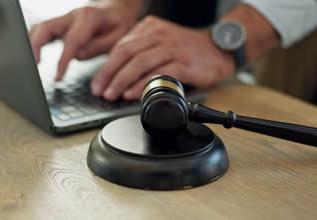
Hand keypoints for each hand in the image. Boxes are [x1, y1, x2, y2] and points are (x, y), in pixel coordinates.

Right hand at [28, 1, 140, 80]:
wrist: (117, 9)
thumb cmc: (119, 23)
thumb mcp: (120, 36)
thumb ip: (99, 46)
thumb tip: (78, 56)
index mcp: (89, 17)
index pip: (71, 41)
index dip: (62, 61)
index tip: (58, 78)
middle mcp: (73, 14)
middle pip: (46, 27)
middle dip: (36, 46)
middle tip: (34, 66)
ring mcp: (64, 18)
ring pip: (40, 27)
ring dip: (32, 43)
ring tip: (32, 63)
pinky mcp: (60, 24)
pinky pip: (42, 30)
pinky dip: (35, 41)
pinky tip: (34, 55)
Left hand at [91, 15, 235, 100]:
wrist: (219, 50)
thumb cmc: (186, 51)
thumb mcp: (160, 44)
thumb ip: (140, 53)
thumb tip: (115, 76)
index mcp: (150, 28)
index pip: (121, 46)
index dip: (106, 67)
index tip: (97, 84)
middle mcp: (160, 34)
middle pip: (126, 53)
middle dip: (109, 74)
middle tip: (100, 91)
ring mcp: (173, 47)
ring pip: (140, 62)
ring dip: (122, 81)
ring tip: (112, 95)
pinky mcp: (185, 63)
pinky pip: (159, 74)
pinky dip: (143, 85)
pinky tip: (133, 94)